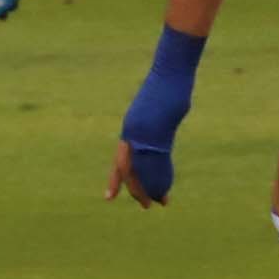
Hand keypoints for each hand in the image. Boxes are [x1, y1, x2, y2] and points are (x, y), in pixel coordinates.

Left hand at [107, 29, 203, 207]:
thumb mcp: (155, 111)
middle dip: (135, 189)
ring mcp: (144, 133)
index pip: (120, 160)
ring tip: (156, 203)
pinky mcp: (158, 131)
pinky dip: (160, 179)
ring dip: (148, 188)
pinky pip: (156, 162)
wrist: (169, 74)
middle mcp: (133, 133)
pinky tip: (164, 192)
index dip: (115, 179)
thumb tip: (155, 139)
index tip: (109, 197)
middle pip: (128, 169)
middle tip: (145, 205)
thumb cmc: (165, 88)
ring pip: (142, 169)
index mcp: (130, 128)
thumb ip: (152, 127)